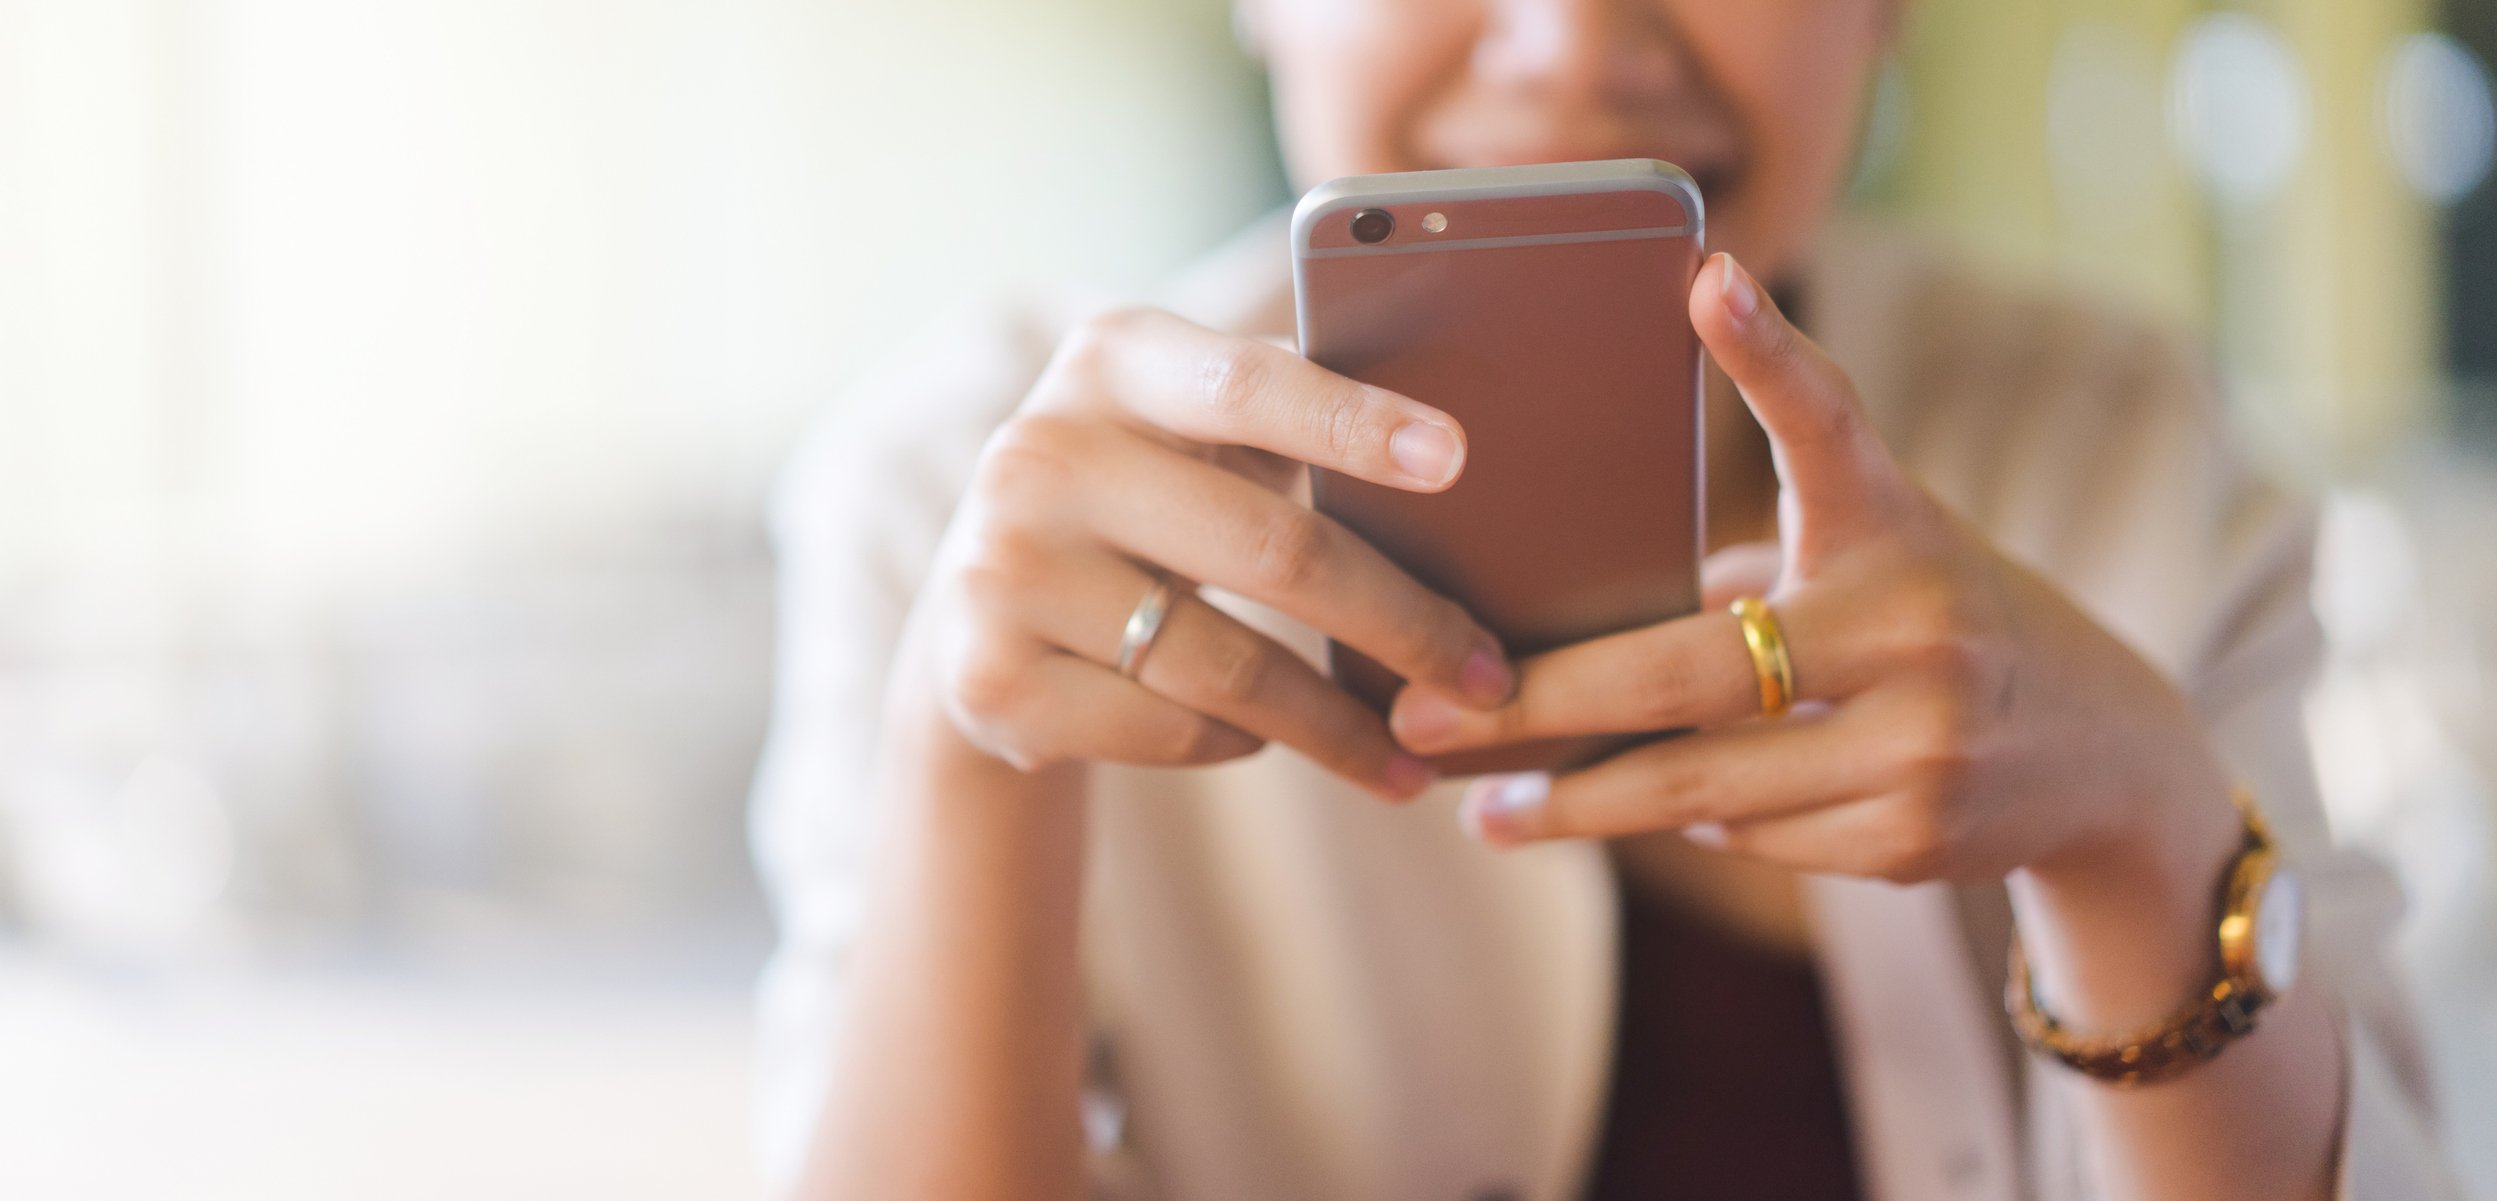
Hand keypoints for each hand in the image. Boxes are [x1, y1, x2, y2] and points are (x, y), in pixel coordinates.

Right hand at [906, 307, 1513, 800]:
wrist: (979, 610)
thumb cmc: (1148, 496)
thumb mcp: (1188, 429)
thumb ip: (1289, 416)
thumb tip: (1458, 460)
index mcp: (1112, 361)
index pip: (1248, 384)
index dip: (1353, 420)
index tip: (1455, 458)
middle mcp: (1041, 454)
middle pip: (1271, 549)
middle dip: (1402, 624)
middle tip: (1488, 677)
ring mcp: (1003, 571)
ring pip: (1227, 667)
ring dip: (1339, 726)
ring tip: (1414, 758)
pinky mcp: (991, 681)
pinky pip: (1170, 729)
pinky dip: (1238, 742)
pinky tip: (1264, 740)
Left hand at [1389, 253, 2236, 883]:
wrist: (2101, 754)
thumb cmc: (1932, 624)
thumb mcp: (1876, 559)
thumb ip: (1749, 568)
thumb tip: (1558, 619)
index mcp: (1894, 526)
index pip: (1829, 424)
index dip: (1767, 352)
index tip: (1704, 276)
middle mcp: (1917, 622)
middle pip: (1687, 670)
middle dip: (1541, 704)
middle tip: (1430, 713)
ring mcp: (1924, 739)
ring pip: (1702, 783)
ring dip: (1583, 800)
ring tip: (1488, 805)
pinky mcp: (1917, 836)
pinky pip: (1751, 838)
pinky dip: (1691, 826)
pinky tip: (1645, 816)